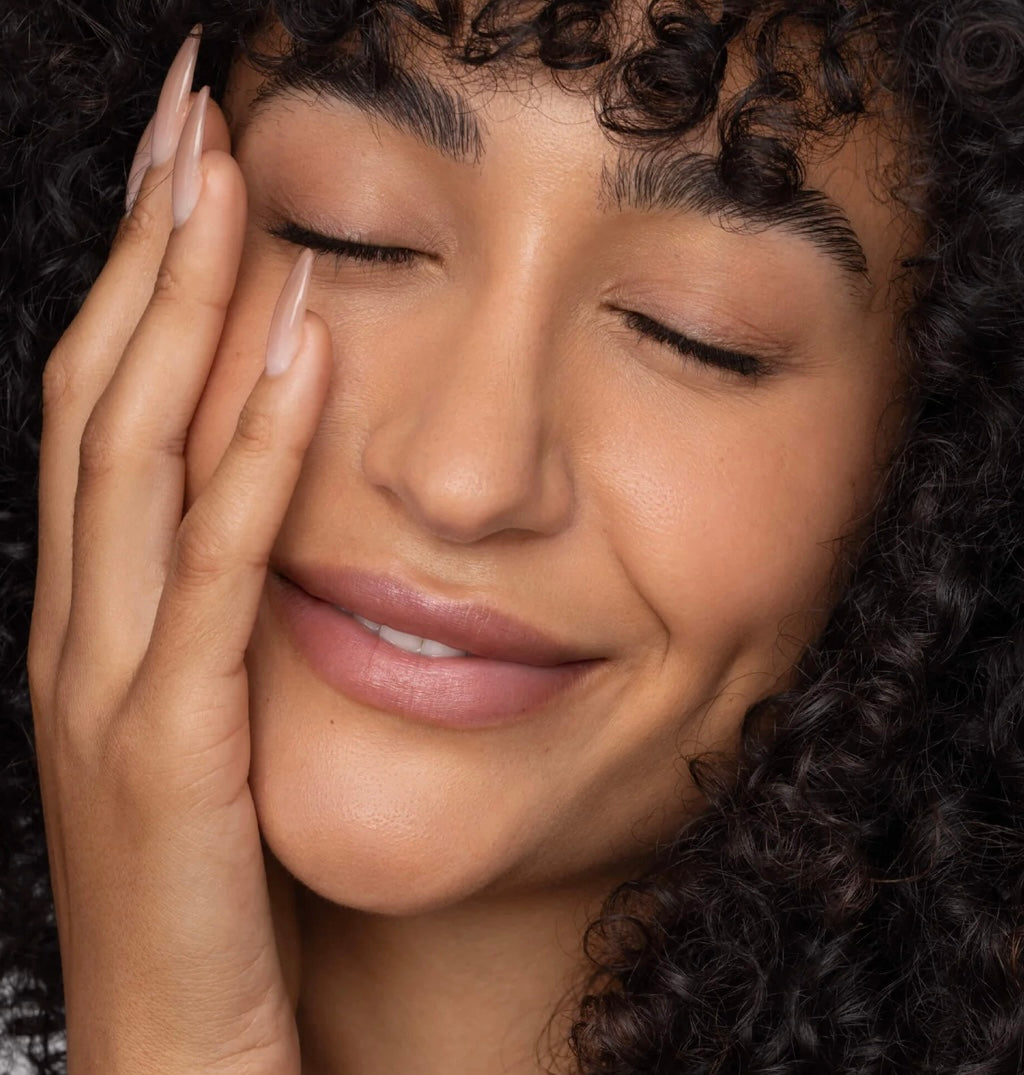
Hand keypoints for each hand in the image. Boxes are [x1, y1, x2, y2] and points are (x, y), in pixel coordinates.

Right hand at [26, 30, 332, 1073]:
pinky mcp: (167, 756)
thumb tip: (269, 502)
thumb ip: (217, 621)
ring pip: (133, 460)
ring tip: (227, 184)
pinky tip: (297, 353)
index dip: (139, 281)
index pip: (107, 412)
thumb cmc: (206, 895)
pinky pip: (213, 573)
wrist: (175, 1060)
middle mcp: (79, 630)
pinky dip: (251, 457)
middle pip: (103, 398)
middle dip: (145, 251)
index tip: (187, 169)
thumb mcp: (206, 729)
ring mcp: (108, 687)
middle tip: (191, 119)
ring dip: (181, 312)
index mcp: (95, 620)